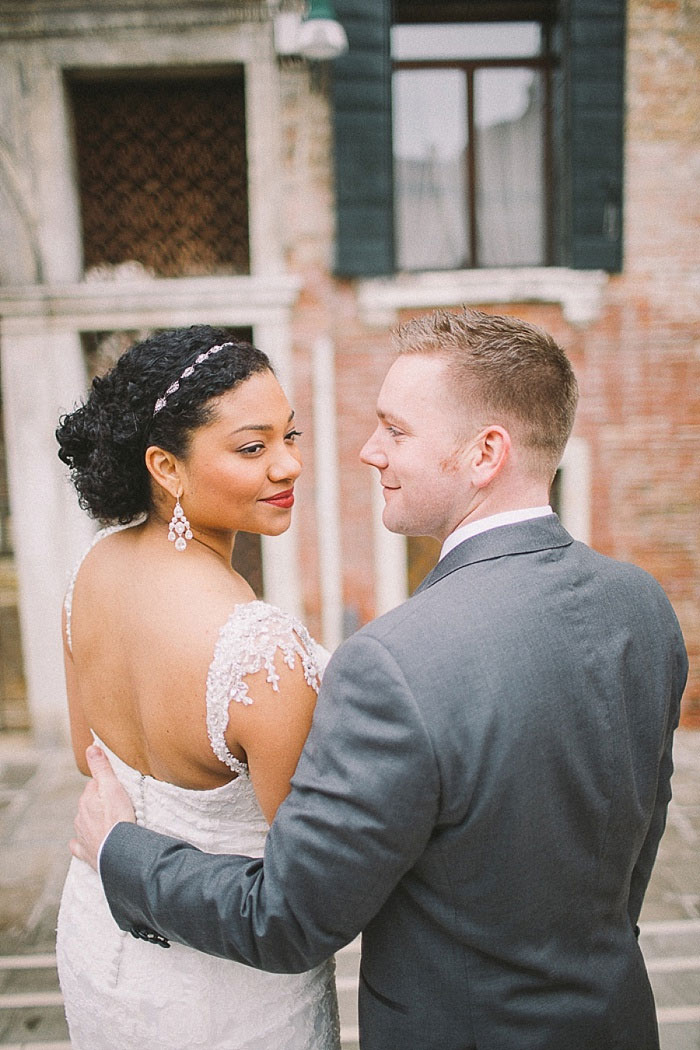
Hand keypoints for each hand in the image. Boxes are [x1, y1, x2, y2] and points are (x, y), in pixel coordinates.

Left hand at [70, 745, 135, 870]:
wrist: (117, 851)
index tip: (117, 787)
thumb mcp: (112, 786)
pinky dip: (82, 842)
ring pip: (85, 822)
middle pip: (90, 804)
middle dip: (100, 803)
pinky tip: (87, 842)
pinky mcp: (86, 852)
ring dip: (95, 821)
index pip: (94, 786)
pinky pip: (79, 845)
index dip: (106, 785)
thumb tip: (90, 747)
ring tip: (110, 822)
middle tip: (118, 804)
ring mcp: (82, 835)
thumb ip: (101, 768)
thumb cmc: (118, 818)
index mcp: (86, 800)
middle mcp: (80, 816)